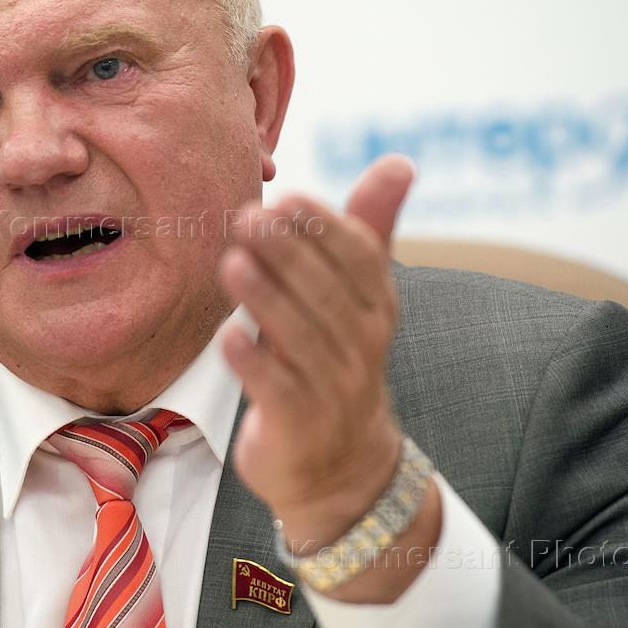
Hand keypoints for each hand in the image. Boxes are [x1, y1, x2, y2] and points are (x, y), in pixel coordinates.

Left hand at [220, 155, 430, 583]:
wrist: (341, 466)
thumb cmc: (338, 358)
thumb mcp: (359, 298)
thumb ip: (369, 229)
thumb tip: (400, 161)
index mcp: (375, 306)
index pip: (360, 258)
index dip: (325, 226)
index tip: (287, 196)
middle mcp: (361, 344)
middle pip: (327, 292)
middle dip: (288, 253)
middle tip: (247, 218)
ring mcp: (332, 387)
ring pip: (300, 337)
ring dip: (265, 298)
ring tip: (231, 263)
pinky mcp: (298, 424)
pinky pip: (277, 389)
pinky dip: (253, 363)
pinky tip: (228, 338)